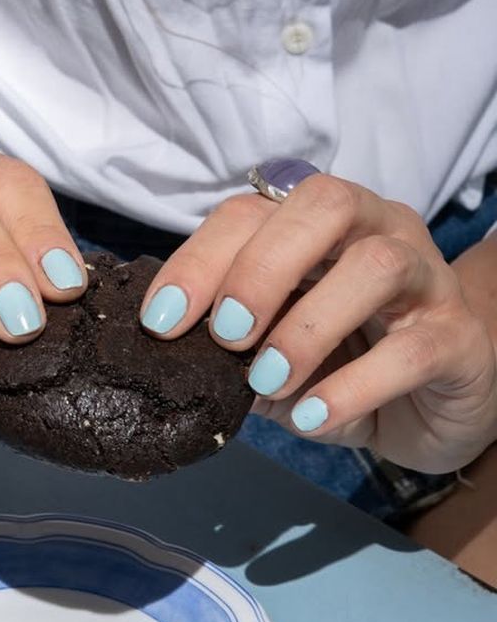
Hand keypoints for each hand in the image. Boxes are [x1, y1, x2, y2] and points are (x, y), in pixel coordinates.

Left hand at [139, 159, 496, 472]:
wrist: (433, 402)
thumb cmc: (339, 359)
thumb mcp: (269, 348)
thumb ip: (228, 342)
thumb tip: (169, 355)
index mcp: (315, 222)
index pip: (250, 212)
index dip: (200, 260)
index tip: (161, 320)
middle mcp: (376, 228)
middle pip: (323, 205)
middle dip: (260, 269)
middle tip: (225, 335)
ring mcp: (427, 276)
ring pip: (376, 265)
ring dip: (306, 326)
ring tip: (266, 380)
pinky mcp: (461, 337)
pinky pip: (412, 349)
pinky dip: (352, 388)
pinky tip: (312, 417)